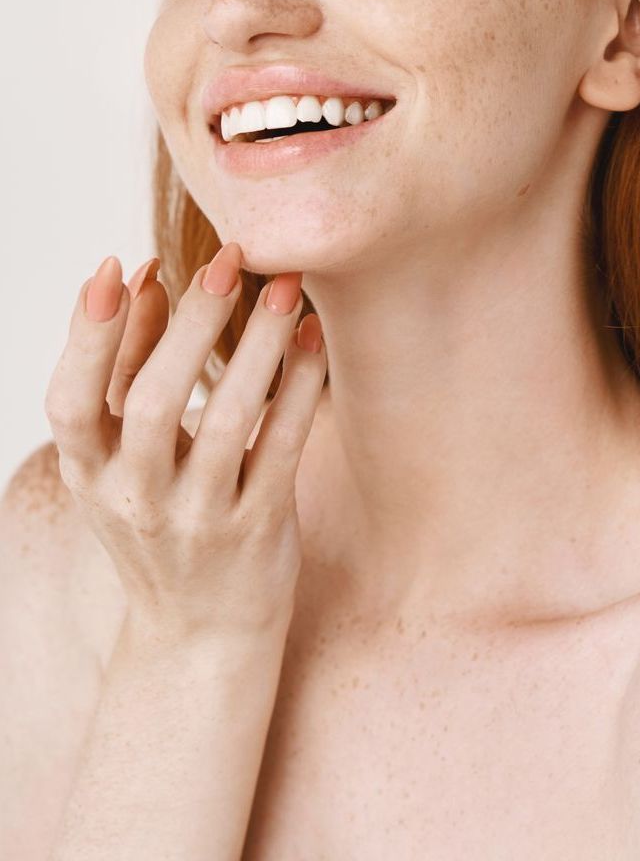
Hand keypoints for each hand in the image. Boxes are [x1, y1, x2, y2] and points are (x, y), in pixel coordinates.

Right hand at [43, 242, 326, 643]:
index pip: (71, 403)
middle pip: (154, 403)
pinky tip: (311, 340)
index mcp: (90, 474)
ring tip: (284, 287)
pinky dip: (298, 389)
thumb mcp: (121, 458)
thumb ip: (126, 368)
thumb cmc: (158, 519)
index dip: (89, 336)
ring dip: (258, 346)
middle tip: (230, 261)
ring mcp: (198, 520)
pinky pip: (281, 448)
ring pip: (228, 421)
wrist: (199, 635)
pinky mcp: (258, 530)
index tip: (117, 267)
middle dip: (192, 326)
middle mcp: (135, 500)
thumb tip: (141, 278)